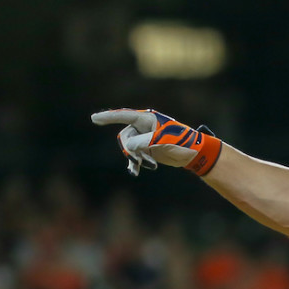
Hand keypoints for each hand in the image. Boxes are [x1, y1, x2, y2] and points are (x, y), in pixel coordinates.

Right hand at [90, 108, 221, 176]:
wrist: (194, 153)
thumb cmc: (182, 142)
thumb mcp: (164, 141)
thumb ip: (145, 142)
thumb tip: (128, 146)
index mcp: (147, 119)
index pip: (124, 116)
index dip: (109, 117)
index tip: (94, 119)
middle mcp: (143, 127)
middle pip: (125, 137)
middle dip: (130, 149)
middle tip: (141, 160)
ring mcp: (144, 138)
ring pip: (129, 148)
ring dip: (137, 158)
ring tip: (151, 165)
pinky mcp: (146, 149)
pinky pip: (134, 156)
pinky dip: (135, 163)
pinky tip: (134, 172)